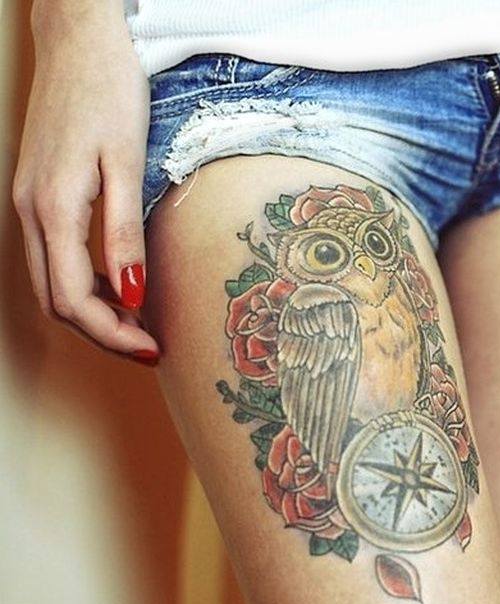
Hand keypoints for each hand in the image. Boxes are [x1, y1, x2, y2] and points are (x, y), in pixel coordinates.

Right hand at [13, 5, 158, 364]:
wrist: (79, 39)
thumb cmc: (109, 91)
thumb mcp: (126, 163)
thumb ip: (124, 233)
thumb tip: (132, 295)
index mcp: (53, 207)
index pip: (74, 298)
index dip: (112, 334)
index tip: (153, 349)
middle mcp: (30, 212)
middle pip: (56, 301)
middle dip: (102, 333)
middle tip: (150, 345)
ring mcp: (28, 203)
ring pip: (50, 283)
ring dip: (93, 313)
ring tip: (140, 324)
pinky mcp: (38, 194)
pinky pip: (53, 257)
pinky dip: (83, 284)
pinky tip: (119, 286)